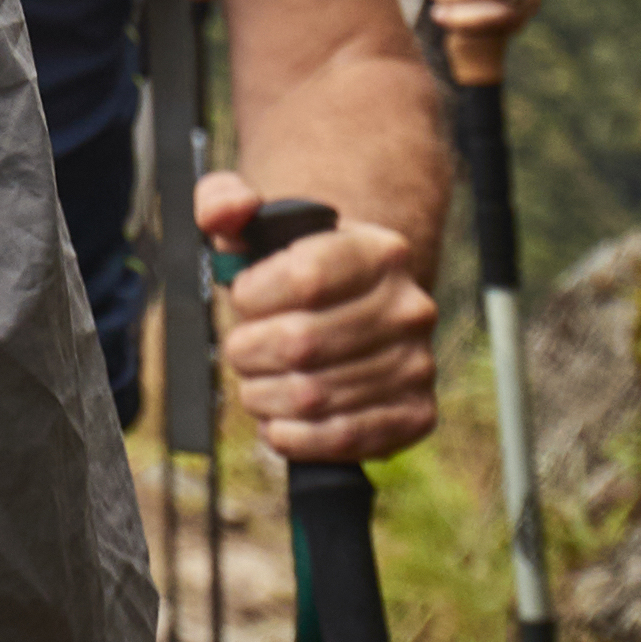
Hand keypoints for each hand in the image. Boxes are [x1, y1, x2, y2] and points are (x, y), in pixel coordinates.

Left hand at [196, 168, 437, 460]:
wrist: (353, 310)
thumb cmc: (293, 270)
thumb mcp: (256, 226)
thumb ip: (223, 202)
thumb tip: (228, 210)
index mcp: (378, 251)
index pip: (302, 277)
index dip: (253, 295)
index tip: (244, 297)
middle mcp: (408, 308)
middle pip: (300, 343)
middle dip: (248, 351)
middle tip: (242, 349)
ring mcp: (417, 365)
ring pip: (312, 396)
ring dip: (263, 395)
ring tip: (260, 380)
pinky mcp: (415, 415)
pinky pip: (341, 439)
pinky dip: (292, 436)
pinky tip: (279, 418)